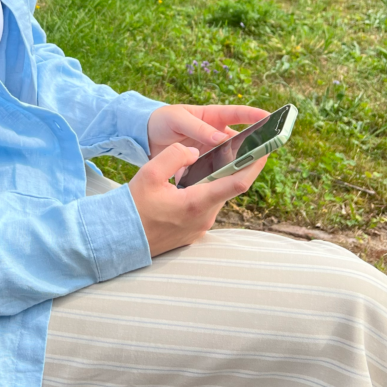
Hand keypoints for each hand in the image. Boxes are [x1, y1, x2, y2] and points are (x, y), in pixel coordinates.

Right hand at [128, 143, 267, 256]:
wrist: (119, 239)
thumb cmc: (133, 207)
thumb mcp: (149, 173)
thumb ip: (175, 156)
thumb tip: (193, 152)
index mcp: (196, 202)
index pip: (236, 183)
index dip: (254, 165)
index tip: (266, 150)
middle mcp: (203, 218)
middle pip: (229, 188)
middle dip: (238, 168)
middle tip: (245, 147)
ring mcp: (199, 227)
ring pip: (216, 197)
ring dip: (217, 180)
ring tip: (215, 160)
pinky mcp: (193, 232)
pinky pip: (205, 207)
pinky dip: (205, 192)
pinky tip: (192, 182)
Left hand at [147, 103, 269, 174]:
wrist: (145, 137)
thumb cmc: (163, 121)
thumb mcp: (178, 119)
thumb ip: (199, 128)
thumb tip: (222, 139)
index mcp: (212, 117)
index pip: (238, 114)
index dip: (255, 115)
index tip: (271, 118)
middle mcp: (215, 134)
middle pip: (239, 141)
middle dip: (252, 147)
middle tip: (264, 153)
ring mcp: (210, 151)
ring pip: (229, 159)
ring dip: (235, 166)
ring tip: (244, 173)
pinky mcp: (202, 166)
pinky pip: (215, 172)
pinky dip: (218, 179)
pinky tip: (220, 186)